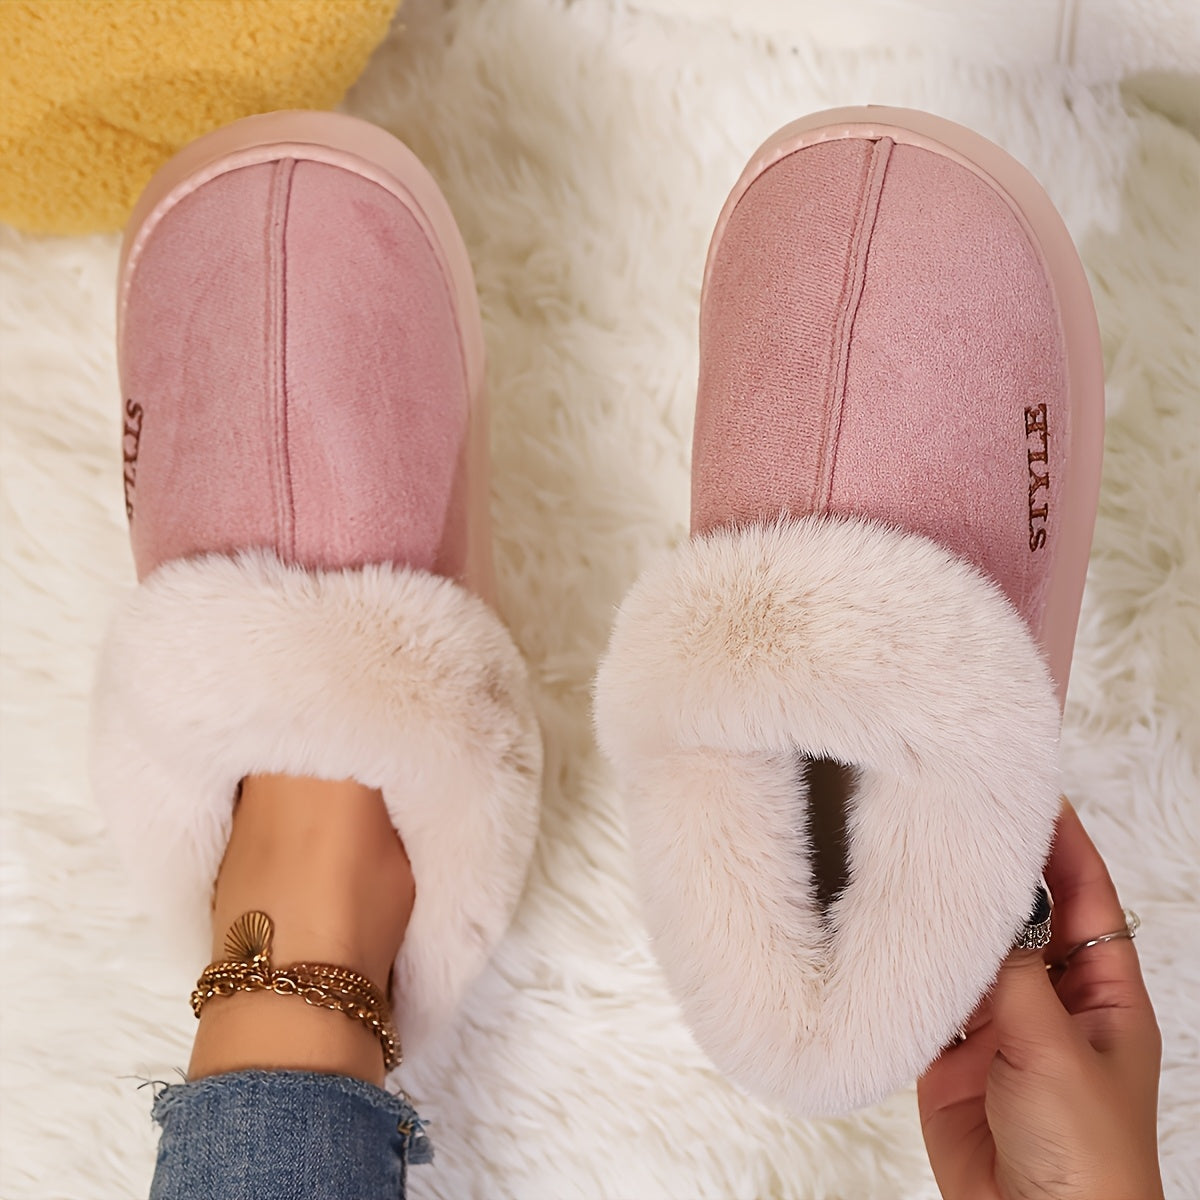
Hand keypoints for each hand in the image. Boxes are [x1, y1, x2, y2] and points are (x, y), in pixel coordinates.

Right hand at [918, 799, 1163, 1199]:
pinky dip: (910, 971)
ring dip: (947, 921)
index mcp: (1104, 993)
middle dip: (995, 872)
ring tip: (915, 866)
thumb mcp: (1058, 1051)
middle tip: (956, 818)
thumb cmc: (1089, 1160)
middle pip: (1022, 916)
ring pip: (970, 953)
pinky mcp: (951, 1055)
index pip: (1086, 895)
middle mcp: (1050, 1000)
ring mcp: (1000, 1027)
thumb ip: (1015, 976)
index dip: (1063, 842)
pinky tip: (891, 941)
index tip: (1031, 792)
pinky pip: (928, 996)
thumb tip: (985, 913)